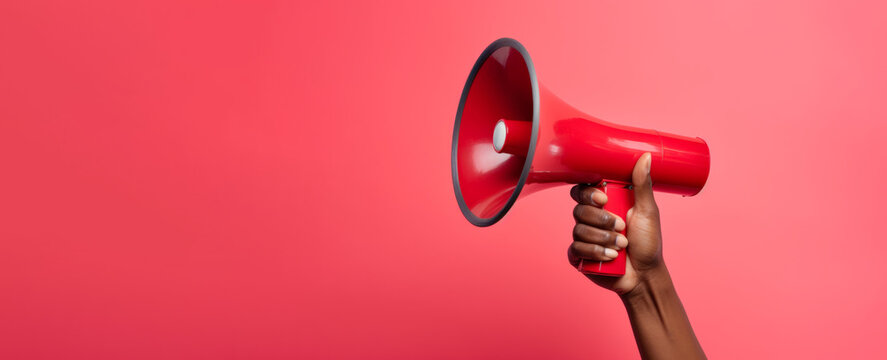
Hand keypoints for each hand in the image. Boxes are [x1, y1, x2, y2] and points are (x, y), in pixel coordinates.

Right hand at [567, 153, 663, 294]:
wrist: (645, 274)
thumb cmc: (648, 242)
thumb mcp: (647, 211)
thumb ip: (642, 184)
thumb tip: (645, 156)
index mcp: (604, 203)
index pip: (583, 190)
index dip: (588, 194)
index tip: (604, 200)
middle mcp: (591, 218)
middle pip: (578, 209)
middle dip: (601, 220)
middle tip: (620, 227)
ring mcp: (584, 237)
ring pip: (578, 230)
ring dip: (602, 239)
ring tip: (621, 246)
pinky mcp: (579, 255)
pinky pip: (575, 249)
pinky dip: (594, 252)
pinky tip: (610, 257)